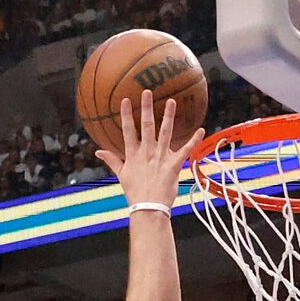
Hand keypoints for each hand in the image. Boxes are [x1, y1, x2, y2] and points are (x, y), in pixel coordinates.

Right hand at [93, 89, 204, 206]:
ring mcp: (161, 158)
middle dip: (147, 108)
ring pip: (166, 133)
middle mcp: (147, 153)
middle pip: (146, 126)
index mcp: (133, 155)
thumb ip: (112, 160)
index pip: (128, 131)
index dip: (126, 115)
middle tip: (148, 92)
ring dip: (169, 116)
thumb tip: (98, 152)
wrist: (148, 208)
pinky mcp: (173, 165)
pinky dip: (194, 141)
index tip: (126, 100)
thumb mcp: (121, 176)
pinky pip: (185, 150)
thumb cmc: (135, 193)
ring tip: (171, 102)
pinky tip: (201, 130)